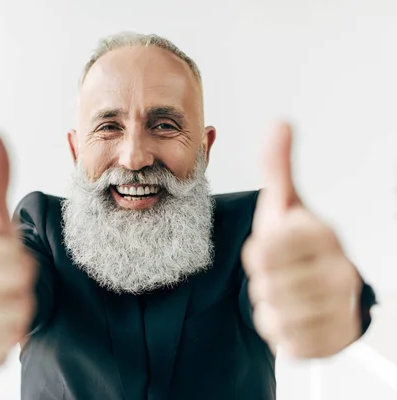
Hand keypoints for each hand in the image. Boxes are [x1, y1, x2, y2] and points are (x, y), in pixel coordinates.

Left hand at [242, 123, 361, 358]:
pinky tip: (293, 316)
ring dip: (269, 306)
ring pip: (274, 316)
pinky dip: (281, 332)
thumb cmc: (298, 243)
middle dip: (262, 282)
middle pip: (264, 286)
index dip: (257, 253)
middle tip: (277, 274)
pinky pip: (288, 343)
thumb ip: (277, 166)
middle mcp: (339, 271)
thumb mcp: (284, 203)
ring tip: (285, 293)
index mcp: (322, 235)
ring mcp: (341, 308)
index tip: (270, 248)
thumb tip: (279, 123)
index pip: (262, 251)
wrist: (323, 285)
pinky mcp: (336, 339)